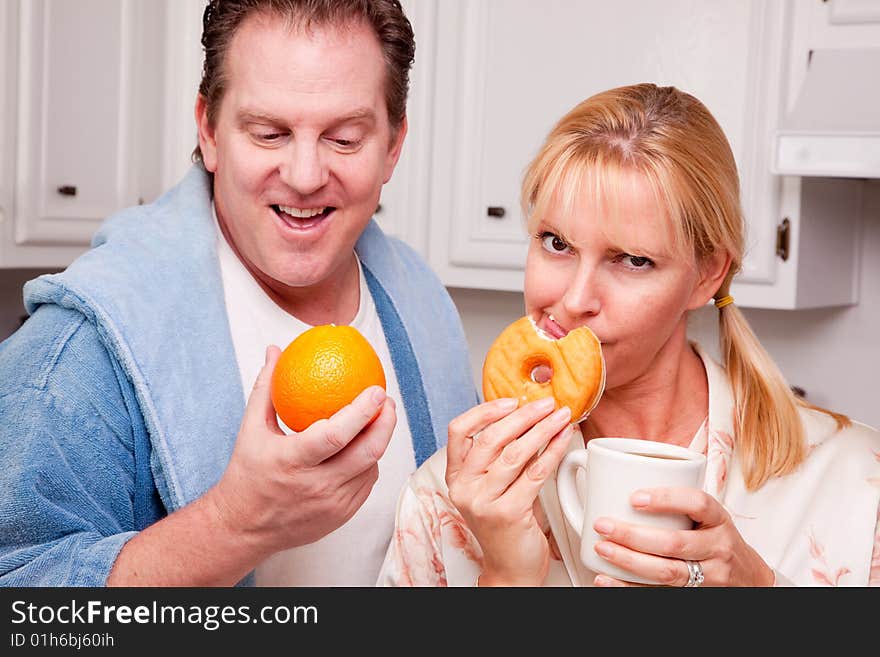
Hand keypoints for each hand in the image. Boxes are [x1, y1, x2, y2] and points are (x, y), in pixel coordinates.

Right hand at [207, 345, 396, 558]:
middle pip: (366, 453)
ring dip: (379, 442)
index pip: (336, 435)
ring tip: (381, 419)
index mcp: (292, 461)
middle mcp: (315, 486)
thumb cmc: (247, 473)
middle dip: (385, 423)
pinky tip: (367, 445)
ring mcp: (331, 505)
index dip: (362, 412)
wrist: (243, 528)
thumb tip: (275, 350)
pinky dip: (369, 463)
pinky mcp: (340, 517)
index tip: (376, 389)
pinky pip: (365, 485)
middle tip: (388, 402)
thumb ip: (266, 387)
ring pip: (370, 468)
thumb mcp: (250, 429)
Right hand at [445, 397, 572, 586]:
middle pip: (490, 438)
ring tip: (561, 417)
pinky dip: (553, 452)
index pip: (459, 432)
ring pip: (514, 453)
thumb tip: (527, 418)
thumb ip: (501, 458)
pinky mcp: (506, 513)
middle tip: (547, 403)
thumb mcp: (494, 488)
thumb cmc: (507, 526)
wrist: (511, 570)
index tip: (511, 401)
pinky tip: (564, 440)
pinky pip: (534, 473)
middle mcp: (464, 488)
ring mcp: (483, 502)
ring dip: (542, 429)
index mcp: (456, 477)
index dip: (485, 411)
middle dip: (523, 416)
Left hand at [589, 487, 774, 586]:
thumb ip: (678, 502)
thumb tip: (621, 480)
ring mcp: (710, 575)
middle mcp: (718, 547)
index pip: (698, 504)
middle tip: (603, 525)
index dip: (666, 499)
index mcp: (718, 519)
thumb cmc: (716, 538)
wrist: (749, 578)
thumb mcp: (709, 516)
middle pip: (674, 543)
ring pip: (666, 572)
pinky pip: (659, 594)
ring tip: (602, 548)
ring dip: (628, 561)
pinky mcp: (696, 595)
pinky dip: (629, 588)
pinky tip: (606, 580)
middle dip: (633, 535)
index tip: (634, 498)